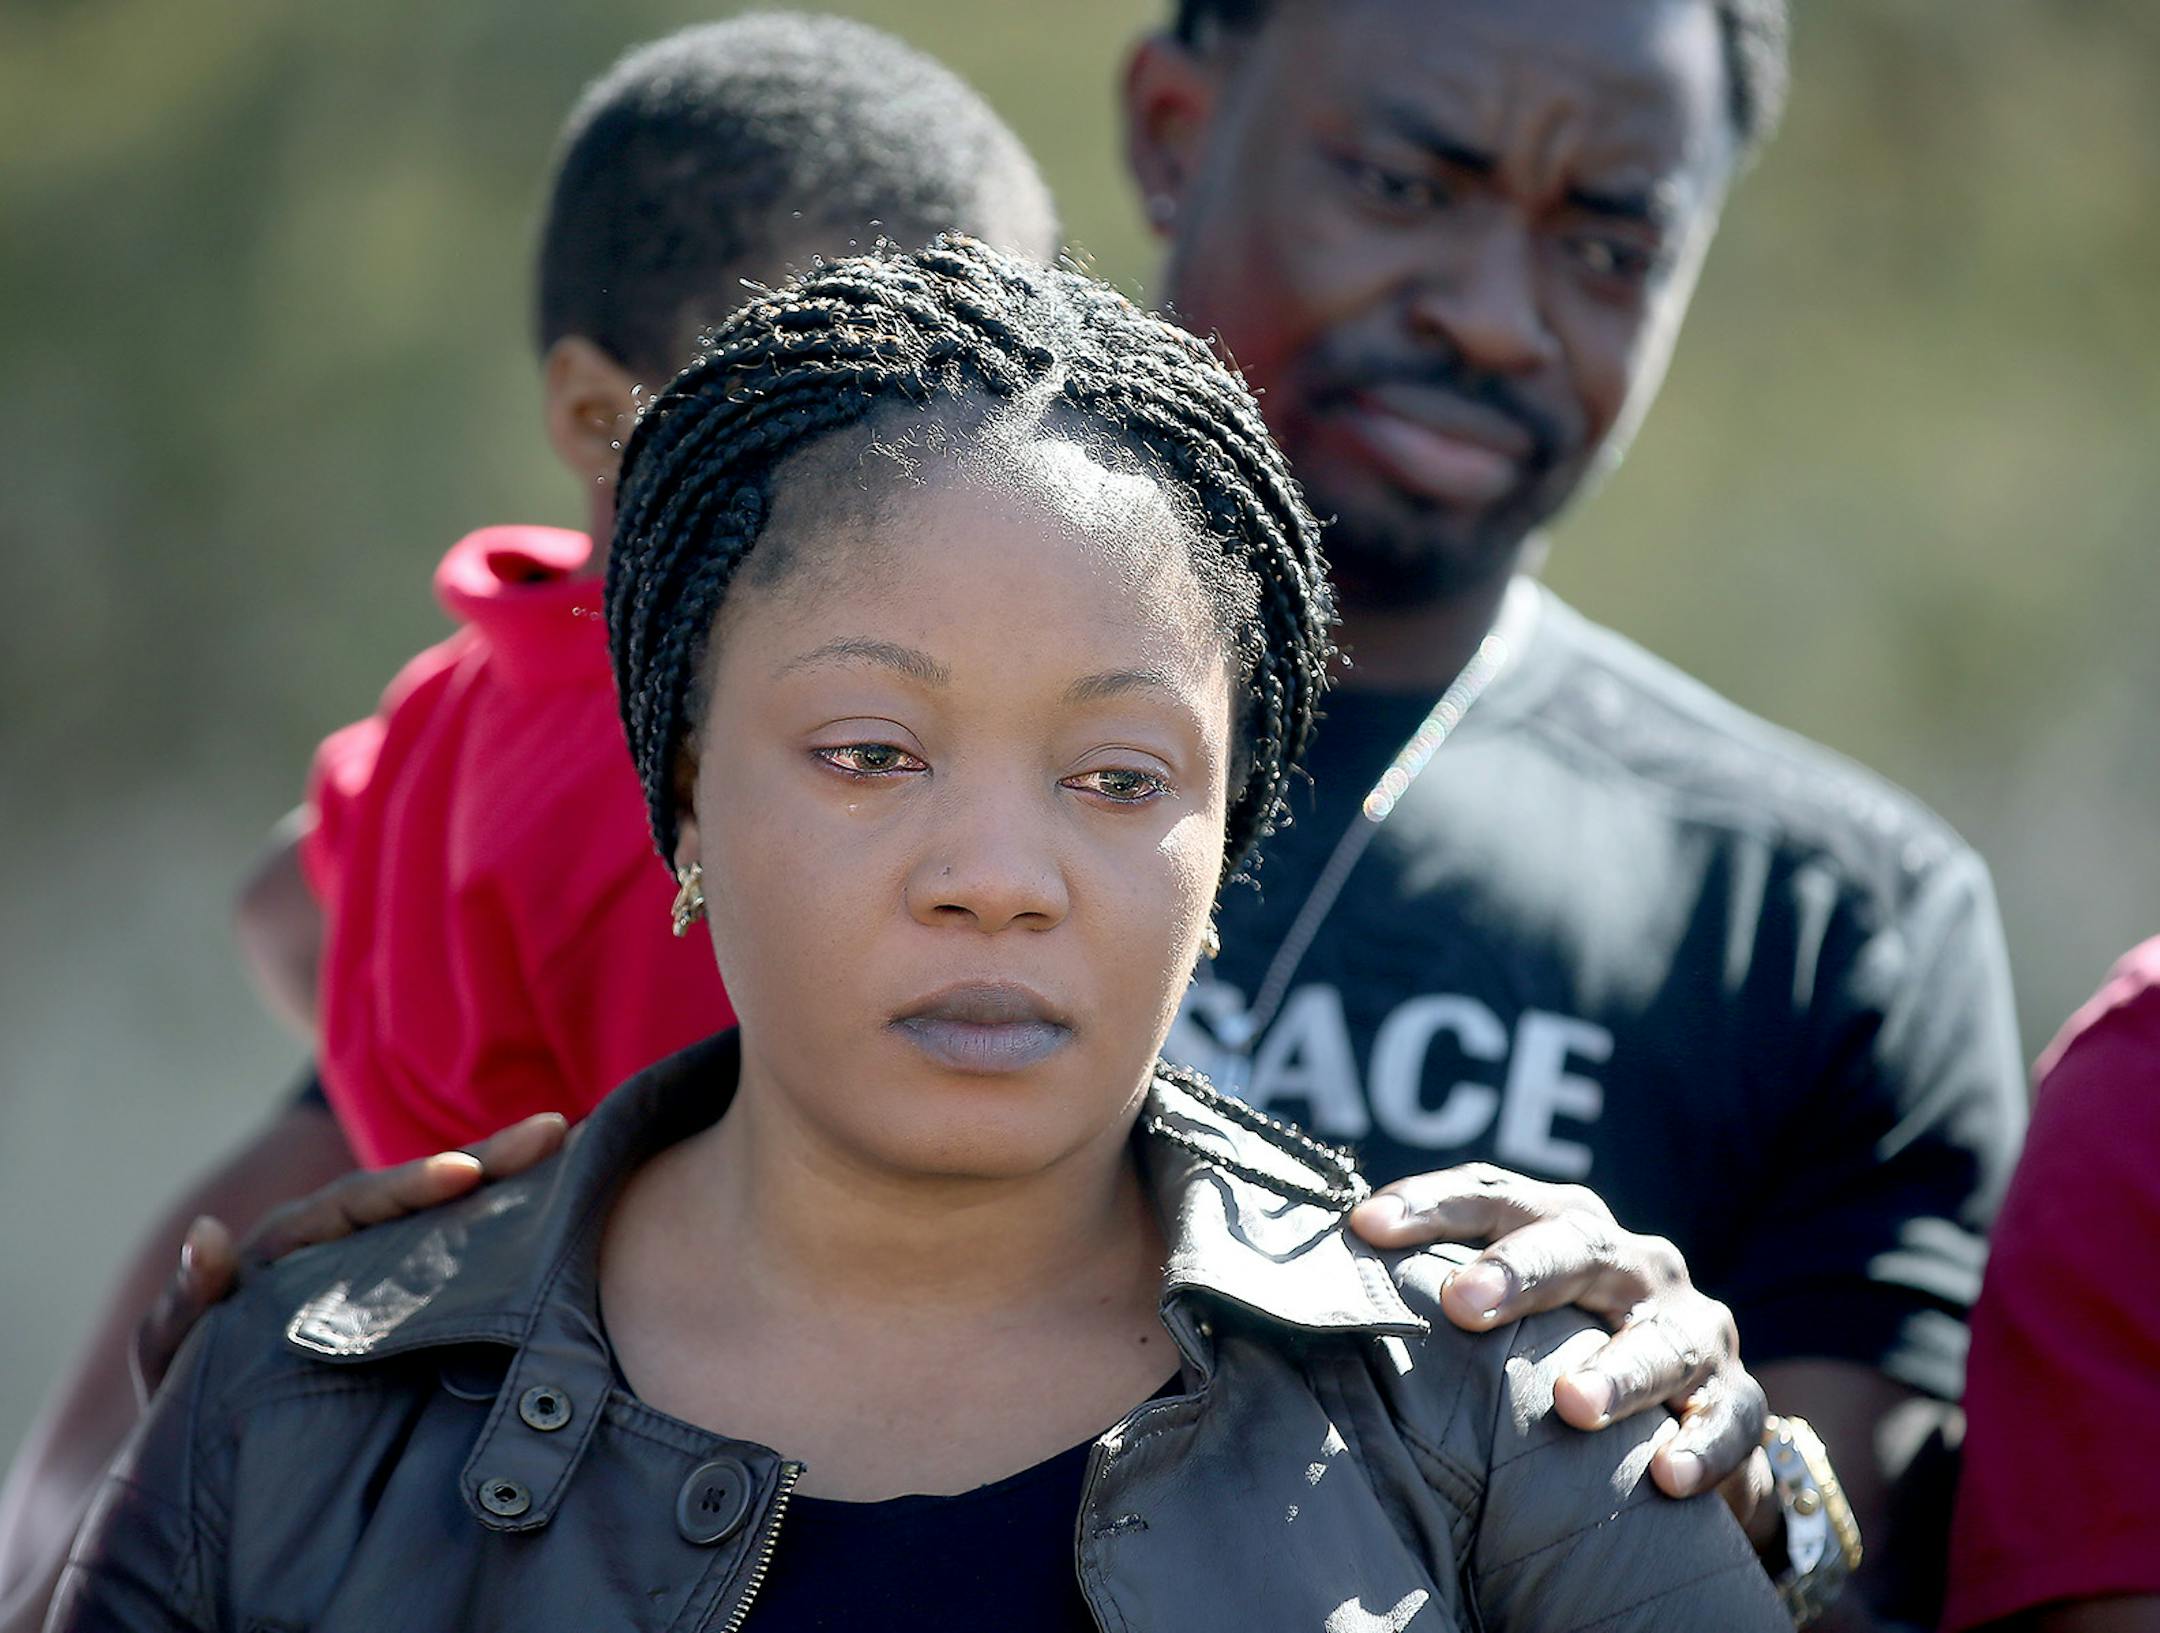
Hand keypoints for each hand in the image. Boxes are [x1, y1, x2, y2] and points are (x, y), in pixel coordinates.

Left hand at [129, 1112, 567, 1403]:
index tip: (464, 1174)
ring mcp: (378, 1268)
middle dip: (484, 1159)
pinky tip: (556, 1208)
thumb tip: (207, 1233)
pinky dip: (501, 1226)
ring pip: (445, 1217)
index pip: (356, 1204)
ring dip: (504, 1183)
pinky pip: (456, 1254)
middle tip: (551, 1132)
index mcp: (289, 1245)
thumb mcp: (174, 1357)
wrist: (221, 1450)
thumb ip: (185, 1302)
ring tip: (567, 1149)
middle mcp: (339, 1242)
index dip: (408, 1186)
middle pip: (417, 1192)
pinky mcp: (407, 1297)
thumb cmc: (187, 1398)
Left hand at [1350, 1163, 1774, 1537]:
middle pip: (1577, 1247)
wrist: (1684, 1416)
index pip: (1495, 1194)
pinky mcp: (1736, 1399)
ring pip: (1661, 1338)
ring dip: (1617, 1371)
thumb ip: (1439, 1293)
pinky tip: (1668, 1475)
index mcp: (1566, 1227)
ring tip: (1571, 1405)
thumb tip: (1321, 1274)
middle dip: (1521, 1270)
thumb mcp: (1509, 1314)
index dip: (1431, 1205)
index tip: (1364, 1227)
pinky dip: (1706, 1446)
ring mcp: (1691, 1328)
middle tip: (1464, 1302)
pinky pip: (1731, 1421)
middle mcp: (1631, 1263)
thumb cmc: (1558, 1348)